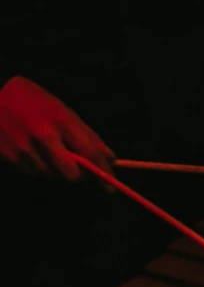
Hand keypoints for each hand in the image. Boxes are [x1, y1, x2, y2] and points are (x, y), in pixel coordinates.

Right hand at [0, 77, 114, 180]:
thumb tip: (110, 157)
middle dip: (75, 175)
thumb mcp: (61, 109)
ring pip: (49, 175)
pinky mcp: (7, 155)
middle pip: (70, 174)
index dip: (102, 171)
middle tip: (74, 169)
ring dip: (52, 170)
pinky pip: (29, 172)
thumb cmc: (31, 100)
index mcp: (60, 119)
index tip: (110, 187)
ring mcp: (23, 146)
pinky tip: (29, 151)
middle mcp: (43, 135)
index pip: (88, 151)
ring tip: (44, 152)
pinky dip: (34, 167)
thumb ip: (86, 134)